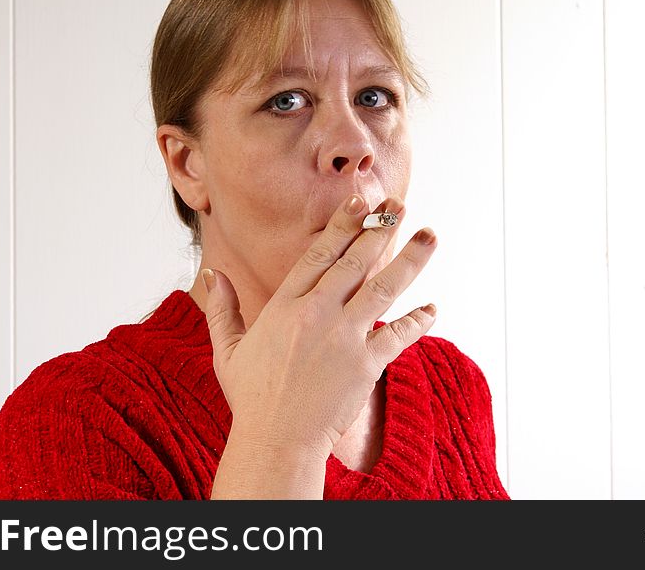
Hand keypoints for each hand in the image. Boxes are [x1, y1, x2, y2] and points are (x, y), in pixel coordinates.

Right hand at [203, 193, 436, 458]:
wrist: (276, 442)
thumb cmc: (252, 400)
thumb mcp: (228, 350)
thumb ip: (223, 309)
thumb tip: (211, 273)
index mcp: (284, 306)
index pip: (319, 254)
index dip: (343, 225)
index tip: (360, 203)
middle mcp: (316, 314)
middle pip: (354, 261)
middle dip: (379, 229)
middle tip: (398, 205)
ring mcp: (344, 338)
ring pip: (383, 287)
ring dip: (410, 260)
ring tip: (430, 235)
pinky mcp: (367, 365)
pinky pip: (399, 336)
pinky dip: (418, 321)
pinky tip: (433, 308)